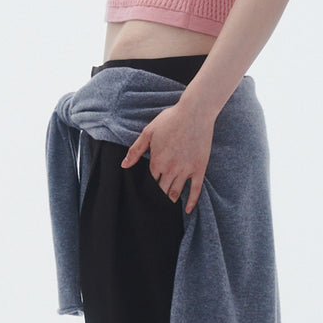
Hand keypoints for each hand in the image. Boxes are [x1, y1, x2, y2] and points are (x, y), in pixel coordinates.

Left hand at [121, 98, 215, 212]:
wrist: (195, 112)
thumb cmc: (170, 119)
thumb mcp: (149, 132)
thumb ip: (135, 150)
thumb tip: (123, 165)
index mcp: (156, 161)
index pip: (148, 182)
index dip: (145, 189)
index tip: (143, 195)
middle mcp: (170, 169)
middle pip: (161, 191)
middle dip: (156, 198)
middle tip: (153, 206)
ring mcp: (186, 170)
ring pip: (176, 193)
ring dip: (170, 201)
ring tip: (166, 207)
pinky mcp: (199, 168)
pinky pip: (196, 190)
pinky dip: (192, 202)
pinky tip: (187, 210)